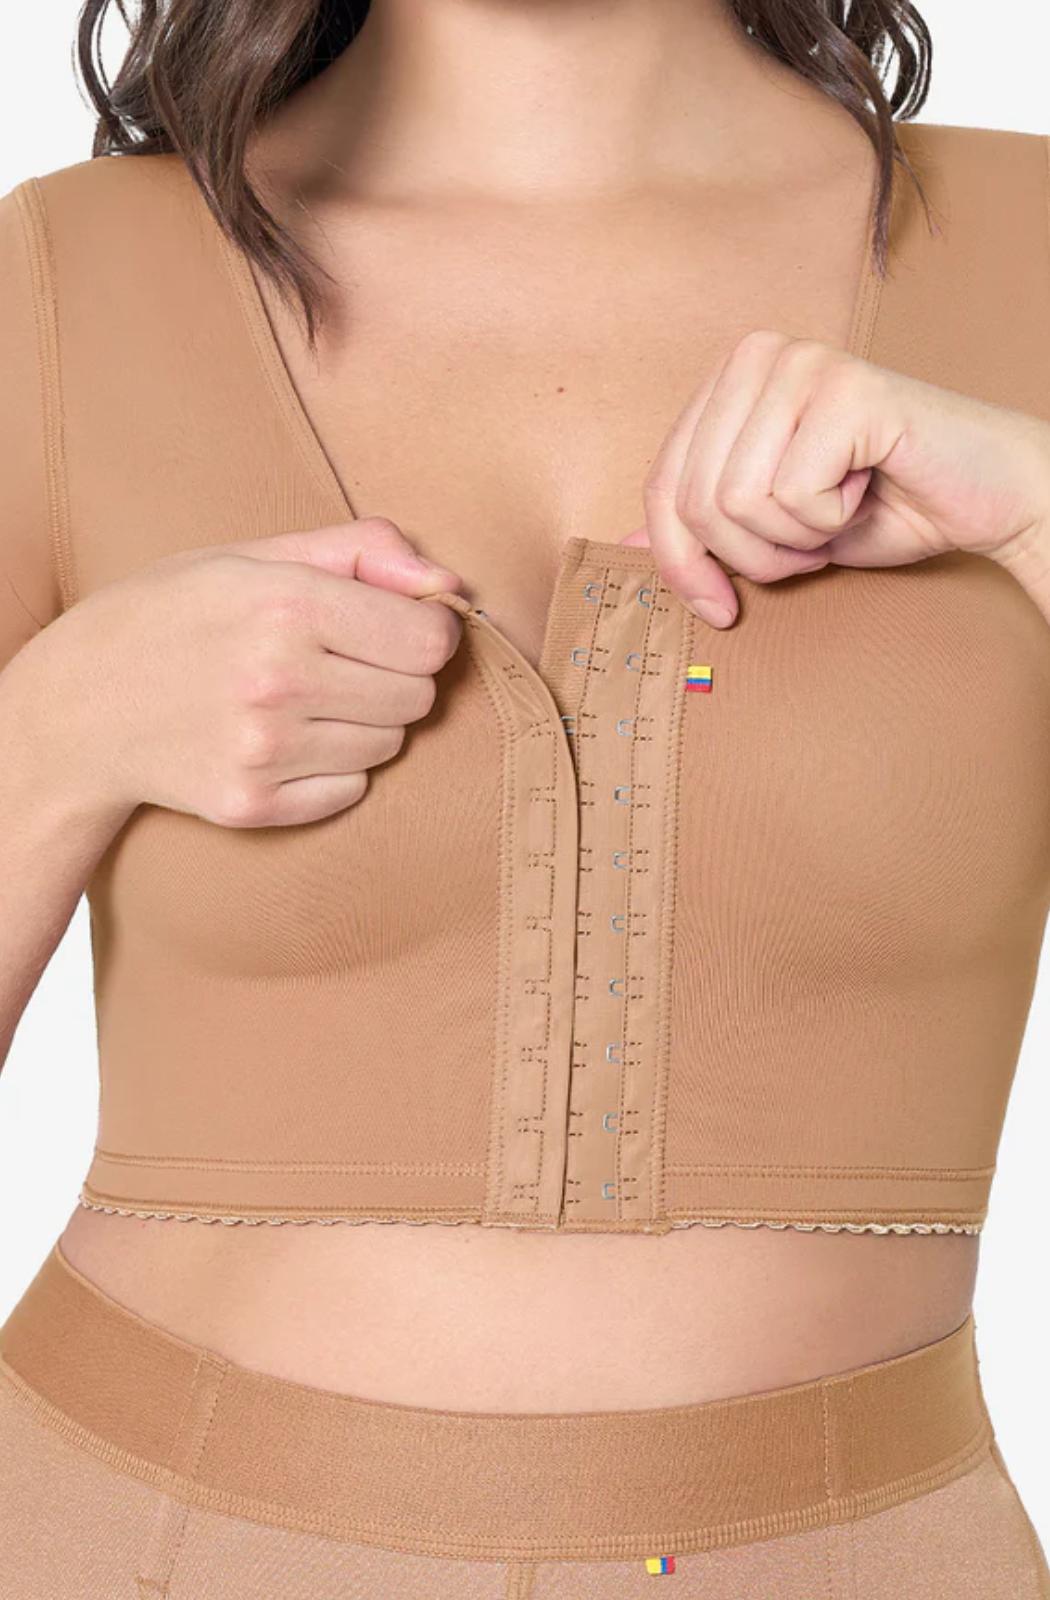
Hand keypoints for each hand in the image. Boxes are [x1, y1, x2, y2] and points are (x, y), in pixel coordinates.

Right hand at [26, 518, 464, 827]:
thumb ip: (363, 552)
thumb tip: (450, 584)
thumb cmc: (177, 614)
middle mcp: (277, 682)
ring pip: (388, 746)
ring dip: (365, 723)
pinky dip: (332, 769)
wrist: (81, 704)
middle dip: (395, 677)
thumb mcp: (256, 555)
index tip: (393, 627)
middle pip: (417, 697)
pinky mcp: (253, 806)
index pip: (429, 641)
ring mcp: (263, 752)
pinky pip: (350, 791)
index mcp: (286, 606)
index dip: (424, 631)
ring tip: (303, 700)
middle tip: (339, 663)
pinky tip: (282, 741)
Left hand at [627, 330, 1049, 627]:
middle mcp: (757, 356)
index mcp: (729, 379)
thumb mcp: (770, 528)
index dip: (681, 562)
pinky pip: (791, 496)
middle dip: (750, 556)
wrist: (984, 499)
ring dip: (792, 542)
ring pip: (736, 503)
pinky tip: (865, 488)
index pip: (661, 486)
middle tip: (808, 547)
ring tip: (837, 514)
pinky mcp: (845, 389)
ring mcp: (801, 364)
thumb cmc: (880, 507)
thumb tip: (622, 541)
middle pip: (693, 501)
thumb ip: (701, 526)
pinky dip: (828, 522)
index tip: (718, 607)